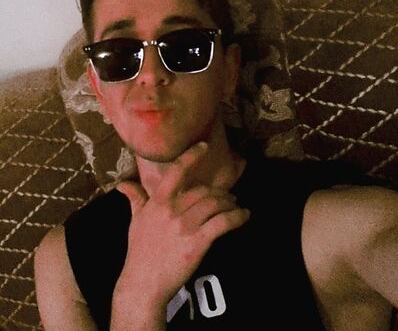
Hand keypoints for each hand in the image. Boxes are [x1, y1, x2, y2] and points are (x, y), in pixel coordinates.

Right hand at [114, 142, 249, 312]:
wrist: (143, 283)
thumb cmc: (139, 251)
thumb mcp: (135, 221)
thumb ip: (134, 198)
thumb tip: (122, 184)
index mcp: (157, 202)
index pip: (176, 172)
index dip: (191, 156)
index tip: (203, 145)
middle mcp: (172, 210)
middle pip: (203, 191)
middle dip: (219, 193)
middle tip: (227, 197)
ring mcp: (185, 226)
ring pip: (215, 204)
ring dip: (230, 203)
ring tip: (236, 206)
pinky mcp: (197, 243)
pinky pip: (222, 223)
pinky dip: (237, 217)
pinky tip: (244, 216)